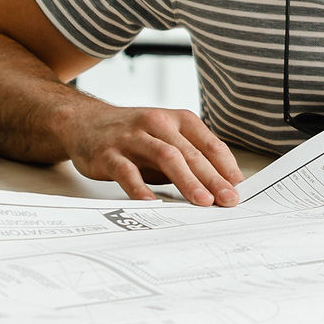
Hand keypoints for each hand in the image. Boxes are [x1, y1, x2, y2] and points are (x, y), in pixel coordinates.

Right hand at [67, 103, 241, 206]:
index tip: (240, 188)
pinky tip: (152, 203)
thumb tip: (218, 187)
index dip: (226, 166)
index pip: (209, 143)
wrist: (84, 122)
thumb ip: (187, 159)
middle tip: (228, 199)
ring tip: (202, 201)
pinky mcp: (109, 153)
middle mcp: (158, 123)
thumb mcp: (165, 139)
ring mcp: (133, 137)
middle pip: (191, 152)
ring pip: (166, 157)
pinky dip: (141, 188)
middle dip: (213, 178)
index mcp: (178, 120)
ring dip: (187, 180)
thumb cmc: (133, 136)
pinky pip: (127, 171)